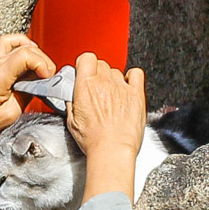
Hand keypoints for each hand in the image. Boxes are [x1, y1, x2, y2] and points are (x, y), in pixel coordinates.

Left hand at [0, 33, 57, 142]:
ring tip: (39, 69)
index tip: (47, 77)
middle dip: (43, 61)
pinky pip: (9, 44)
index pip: (26, 55)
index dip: (42, 64)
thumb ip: (28, 94)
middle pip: (26, 48)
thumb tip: (39, 84)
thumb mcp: (11, 113)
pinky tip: (28, 59)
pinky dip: (22, 46)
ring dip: (34, 53)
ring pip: (19, 43)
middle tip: (47, 78)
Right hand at [67, 53, 146, 202]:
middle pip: (102, 64)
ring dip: (112, 79)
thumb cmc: (94, 140)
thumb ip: (72, 103)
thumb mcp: (72, 121)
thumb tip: (71, 95)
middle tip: (95, 88)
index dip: (84, 64)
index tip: (83, 72)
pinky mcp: (136, 95)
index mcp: (87, 86)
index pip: (86, 58)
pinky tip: (127, 86)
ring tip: (110, 95)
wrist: (112, 151)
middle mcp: (105, 83)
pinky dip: (131, 77)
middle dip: (97, 73)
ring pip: (116, 71)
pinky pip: (136, 74)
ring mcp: (122, 88)